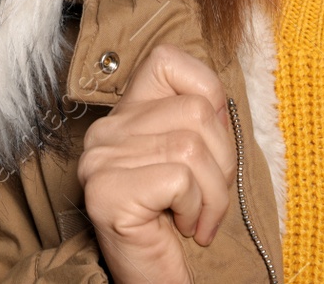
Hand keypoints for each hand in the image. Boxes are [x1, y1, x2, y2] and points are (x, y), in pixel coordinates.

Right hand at [77, 43, 235, 283]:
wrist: (157, 283)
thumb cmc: (179, 226)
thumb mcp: (194, 165)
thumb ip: (198, 125)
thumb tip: (223, 104)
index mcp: (125, 116)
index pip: (167, 60)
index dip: (207, 92)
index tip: (210, 145)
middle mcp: (105, 132)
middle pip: (197, 111)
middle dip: (222, 162)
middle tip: (206, 200)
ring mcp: (100, 160)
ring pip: (193, 146)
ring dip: (213, 195)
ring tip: (196, 218)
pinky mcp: (106, 191)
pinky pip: (180, 178)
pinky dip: (196, 209)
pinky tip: (182, 229)